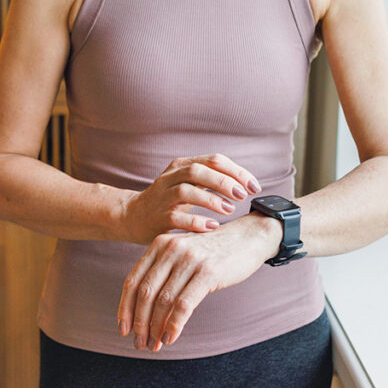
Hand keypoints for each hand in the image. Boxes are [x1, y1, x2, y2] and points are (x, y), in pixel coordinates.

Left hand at [117, 214, 274, 351]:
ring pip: (163, 301)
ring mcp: (189, 260)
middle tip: (140, 343)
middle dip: (139, 323)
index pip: (132, 280)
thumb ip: (162, 271)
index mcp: (158, 245)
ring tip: (155, 345)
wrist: (248, 237)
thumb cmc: (212, 251)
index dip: (125, 307)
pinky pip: (184, 305)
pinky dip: (174, 325)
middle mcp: (170, 249)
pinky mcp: (207, 272)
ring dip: (156, 328)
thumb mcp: (182, 253)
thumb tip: (143, 308)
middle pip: (145, 293)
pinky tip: (170, 338)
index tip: (123, 329)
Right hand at [120, 154, 262, 244]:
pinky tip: (211, 227)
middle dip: (223, 181)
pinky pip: (176, 217)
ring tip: (229, 209)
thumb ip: (212, 180)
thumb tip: (246, 184)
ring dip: (211, 199)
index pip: (213, 160)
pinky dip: (195, 221)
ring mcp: (162, 197)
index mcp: (182, 165)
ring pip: (186, 190)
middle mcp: (171, 177)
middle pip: (198, 170)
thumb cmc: (169, 202)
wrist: (132, 216)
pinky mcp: (157, 217)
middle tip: (242, 195)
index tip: (254, 187)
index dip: (237, 171)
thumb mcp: (189, 184)